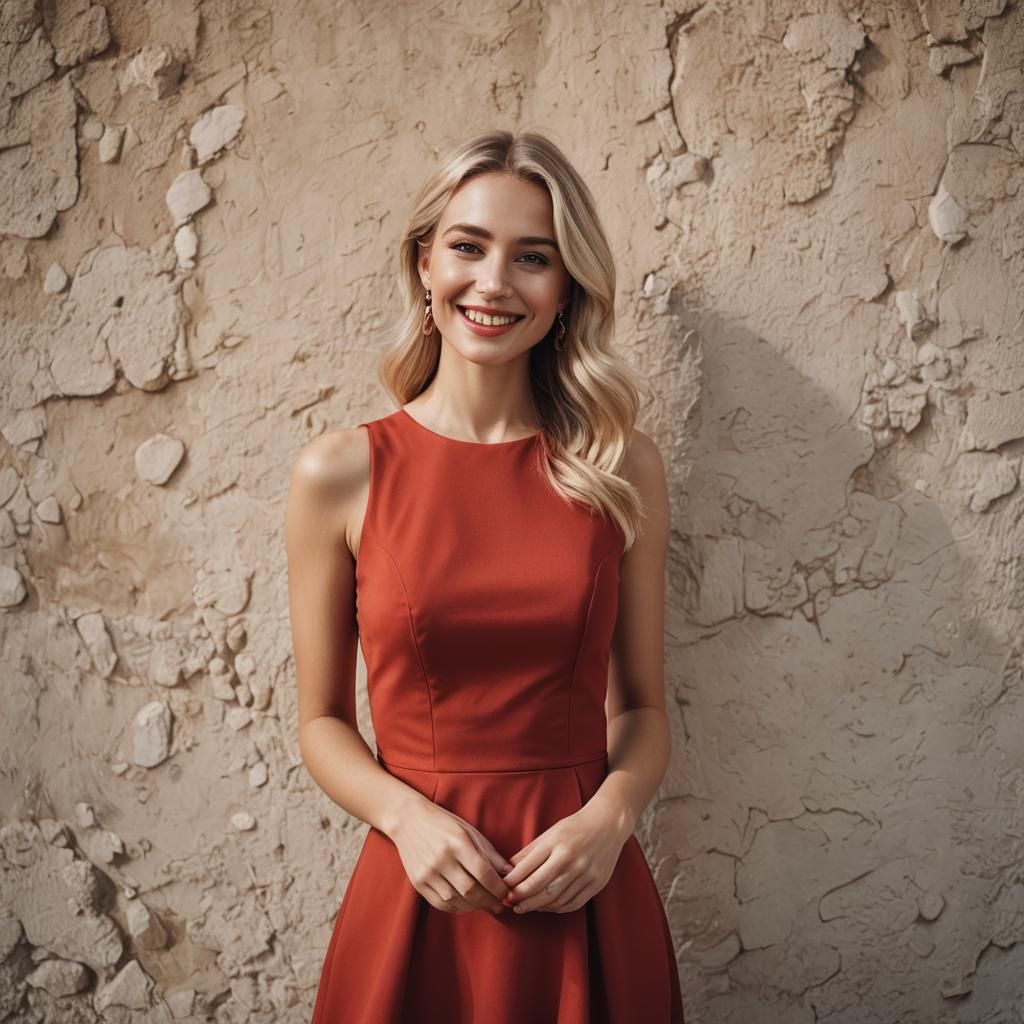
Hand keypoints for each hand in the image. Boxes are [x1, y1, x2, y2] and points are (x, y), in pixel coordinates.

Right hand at [389, 798, 513, 914]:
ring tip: (485, 904)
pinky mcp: (417, 882)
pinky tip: (466, 904)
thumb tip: (510, 872)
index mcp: (458, 842)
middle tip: (500, 905)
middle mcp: (442, 858)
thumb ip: (489, 853)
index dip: (498, 888)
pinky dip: (456, 907)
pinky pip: (440, 903)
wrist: (408, 820)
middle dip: (489, 901)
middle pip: (470, 890)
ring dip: (474, 906)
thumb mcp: (469, 830)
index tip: (507, 894)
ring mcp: (428, 872)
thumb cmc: (444, 823)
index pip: (483, 872)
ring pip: (456, 900)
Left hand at [500, 802, 627, 913]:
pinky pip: (572, 903)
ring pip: (555, 899)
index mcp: (555, 844)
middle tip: (510, 904)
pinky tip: (546, 906)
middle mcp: (570, 859)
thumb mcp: (549, 833)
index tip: (502, 890)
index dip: (511, 884)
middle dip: (521, 899)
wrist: (609, 824)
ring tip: (525, 906)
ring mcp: (585, 873)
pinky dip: (556, 908)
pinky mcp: (596, 883)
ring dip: (537, 906)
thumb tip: (508, 871)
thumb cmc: (575, 827)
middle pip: (539, 888)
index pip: (527, 870)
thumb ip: (529, 852)